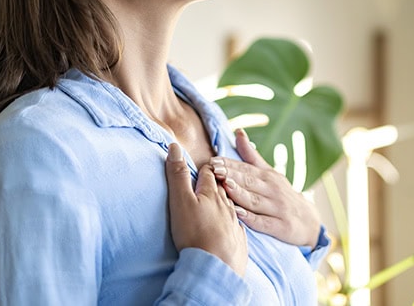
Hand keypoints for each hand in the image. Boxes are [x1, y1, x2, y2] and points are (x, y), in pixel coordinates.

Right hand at [165, 143, 247, 274]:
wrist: (216, 267)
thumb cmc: (195, 233)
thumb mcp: (181, 201)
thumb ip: (178, 175)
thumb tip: (175, 147)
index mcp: (212, 194)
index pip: (209, 174)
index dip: (205, 168)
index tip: (203, 165)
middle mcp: (227, 206)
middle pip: (223, 188)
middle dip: (218, 182)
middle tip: (213, 178)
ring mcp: (235, 223)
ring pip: (232, 206)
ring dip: (227, 200)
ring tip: (223, 199)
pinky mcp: (238, 241)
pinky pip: (237, 226)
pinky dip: (233, 222)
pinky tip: (233, 225)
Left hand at [210, 129, 321, 247]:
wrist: (309, 221)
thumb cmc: (283, 195)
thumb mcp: (270, 173)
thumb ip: (251, 155)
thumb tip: (238, 132)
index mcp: (268, 176)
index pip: (246, 168)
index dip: (229, 164)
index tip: (213, 161)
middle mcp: (273, 190)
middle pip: (249, 182)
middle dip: (231, 175)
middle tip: (214, 170)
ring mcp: (277, 208)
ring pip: (254, 200)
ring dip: (239, 193)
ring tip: (224, 186)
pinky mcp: (280, 226)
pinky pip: (263, 222)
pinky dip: (251, 218)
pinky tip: (238, 214)